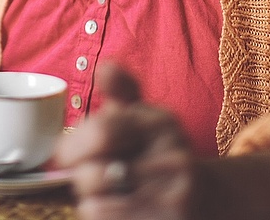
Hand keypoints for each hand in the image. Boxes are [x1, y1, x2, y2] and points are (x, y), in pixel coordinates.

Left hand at [55, 62, 193, 219]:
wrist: (205, 196)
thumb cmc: (157, 154)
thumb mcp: (144, 119)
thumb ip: (122, 90)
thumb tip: (105, 66)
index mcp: (159, 121)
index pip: (102, 132)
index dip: (71, 147)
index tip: (64, 156)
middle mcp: (172, 155)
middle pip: (94, 173)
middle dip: (79, 178)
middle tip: (85, 178)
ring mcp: (175, 192)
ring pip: (97, 203)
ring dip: (89, 201)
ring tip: (104, 194)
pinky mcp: (172, 219)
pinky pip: (107, 218)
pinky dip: (101, 214)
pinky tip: (114, 209)